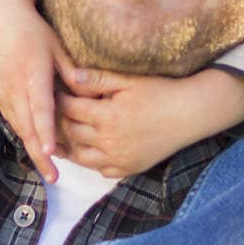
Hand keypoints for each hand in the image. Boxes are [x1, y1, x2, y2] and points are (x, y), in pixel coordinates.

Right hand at [0, 0, 79, 182]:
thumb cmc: (34, 31)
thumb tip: (90, 94)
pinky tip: (35, 147)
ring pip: (17, 127)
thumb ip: (72, 71)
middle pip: (27, 127)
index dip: (46, 132)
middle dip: (39, 154)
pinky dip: (24, 135)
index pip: (40, 108)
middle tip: (53, 177)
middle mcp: (14, 85)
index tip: (53, 152)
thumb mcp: (57, 46)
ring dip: (32, 148)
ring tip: (47, 170)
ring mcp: (2, 91)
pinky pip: (11, 119)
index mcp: (32, 72)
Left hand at [55, 68, 243, 178]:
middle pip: (71, 132)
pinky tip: (88, 147)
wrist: (191, 114)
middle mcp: (109, 142)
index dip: (58, 99)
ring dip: (70, 143)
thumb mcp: (129, 80)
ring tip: (64, 130)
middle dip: (60, 120)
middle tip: (52, 110)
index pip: (69, 109)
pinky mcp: (129, 169)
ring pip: (81, 156)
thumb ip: (98, 79)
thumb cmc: (160, 91)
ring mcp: (119, 159)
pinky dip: (91, 160)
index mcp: (107, 117)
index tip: (52, 90)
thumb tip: (69, 75)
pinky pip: (100, 169)